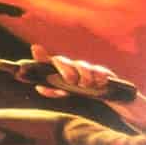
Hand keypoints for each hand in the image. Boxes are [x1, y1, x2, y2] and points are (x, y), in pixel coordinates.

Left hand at [26, 42, 145, 125]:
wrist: (110, 96)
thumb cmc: (85, 93)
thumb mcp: (68, 93)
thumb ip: (54, 90)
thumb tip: (40, 88)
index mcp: (63, 70)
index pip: (50, 61)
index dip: (41, 55)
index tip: (35, 48)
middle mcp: (74, 66)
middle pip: (64, 61)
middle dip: (65, 68)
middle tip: (70, 80)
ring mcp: (89, 68)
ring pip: (82, 66)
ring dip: (83, 75)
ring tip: (85, 85)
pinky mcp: (104, 73)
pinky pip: (100, 72)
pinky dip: (99, 77)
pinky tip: (100, 83)